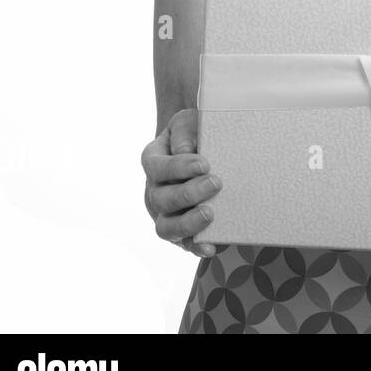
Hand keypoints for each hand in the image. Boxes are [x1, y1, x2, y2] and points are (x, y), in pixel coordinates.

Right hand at [141, 108, 222, 258]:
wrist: (207, 151)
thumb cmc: (197, 135)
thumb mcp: (190, 123)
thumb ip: (186, 131)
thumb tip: (185, 151)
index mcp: (154, 161)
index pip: (158, 167)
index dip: (178, 167)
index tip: (204, 163)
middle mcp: (155, 190)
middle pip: (162, 199)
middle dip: (189, 193)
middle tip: (216, 183)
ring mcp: (165, 214)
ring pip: (166, 228)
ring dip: (188, 223)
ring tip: (210, 213)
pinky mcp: (182, 232)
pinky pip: (184, 244)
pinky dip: (196, 247)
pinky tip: (211, 247)